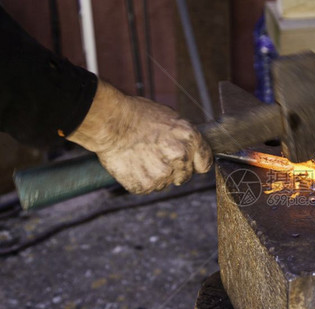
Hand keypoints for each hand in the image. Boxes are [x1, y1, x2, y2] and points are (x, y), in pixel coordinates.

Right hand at [67, 81, 212, 193]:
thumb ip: (185, 139)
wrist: (110, 122)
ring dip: (156, 174)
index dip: (195, 163)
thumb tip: (192, 151)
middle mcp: (180, 158)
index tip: (187, 162)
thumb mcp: (171, 118)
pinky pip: (148, 187)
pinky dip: (141, 179)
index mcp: (190, 139)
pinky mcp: (146, 185)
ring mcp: (163, 174)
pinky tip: (134, 164)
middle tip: (157, 156)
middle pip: (185, 176)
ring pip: (166, 183)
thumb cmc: (138, 115)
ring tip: (142, 156)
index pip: (204, 164)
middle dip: (175, 169)